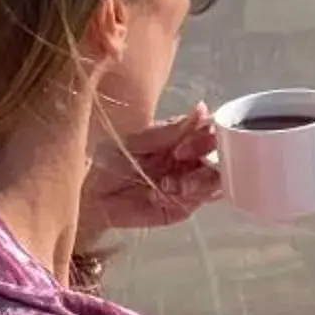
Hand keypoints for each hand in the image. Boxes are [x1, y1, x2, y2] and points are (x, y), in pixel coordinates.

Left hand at [82, 104, 224, 241]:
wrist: (91, 195)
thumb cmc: (110, 161)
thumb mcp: (137, 140)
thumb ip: (171, 130)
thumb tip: (202, 108)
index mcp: (184, 137)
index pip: (213, 131)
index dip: (207, 137)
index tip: (182, 147)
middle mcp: (193, 159)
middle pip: (222, 158)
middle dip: (208, 162)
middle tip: (179, 163)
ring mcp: (191, 183)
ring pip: (217, 181)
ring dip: (198, 183)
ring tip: (171, 185)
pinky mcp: (184, 206)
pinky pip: (199, 202)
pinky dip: (185, 198)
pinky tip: (161, 196)